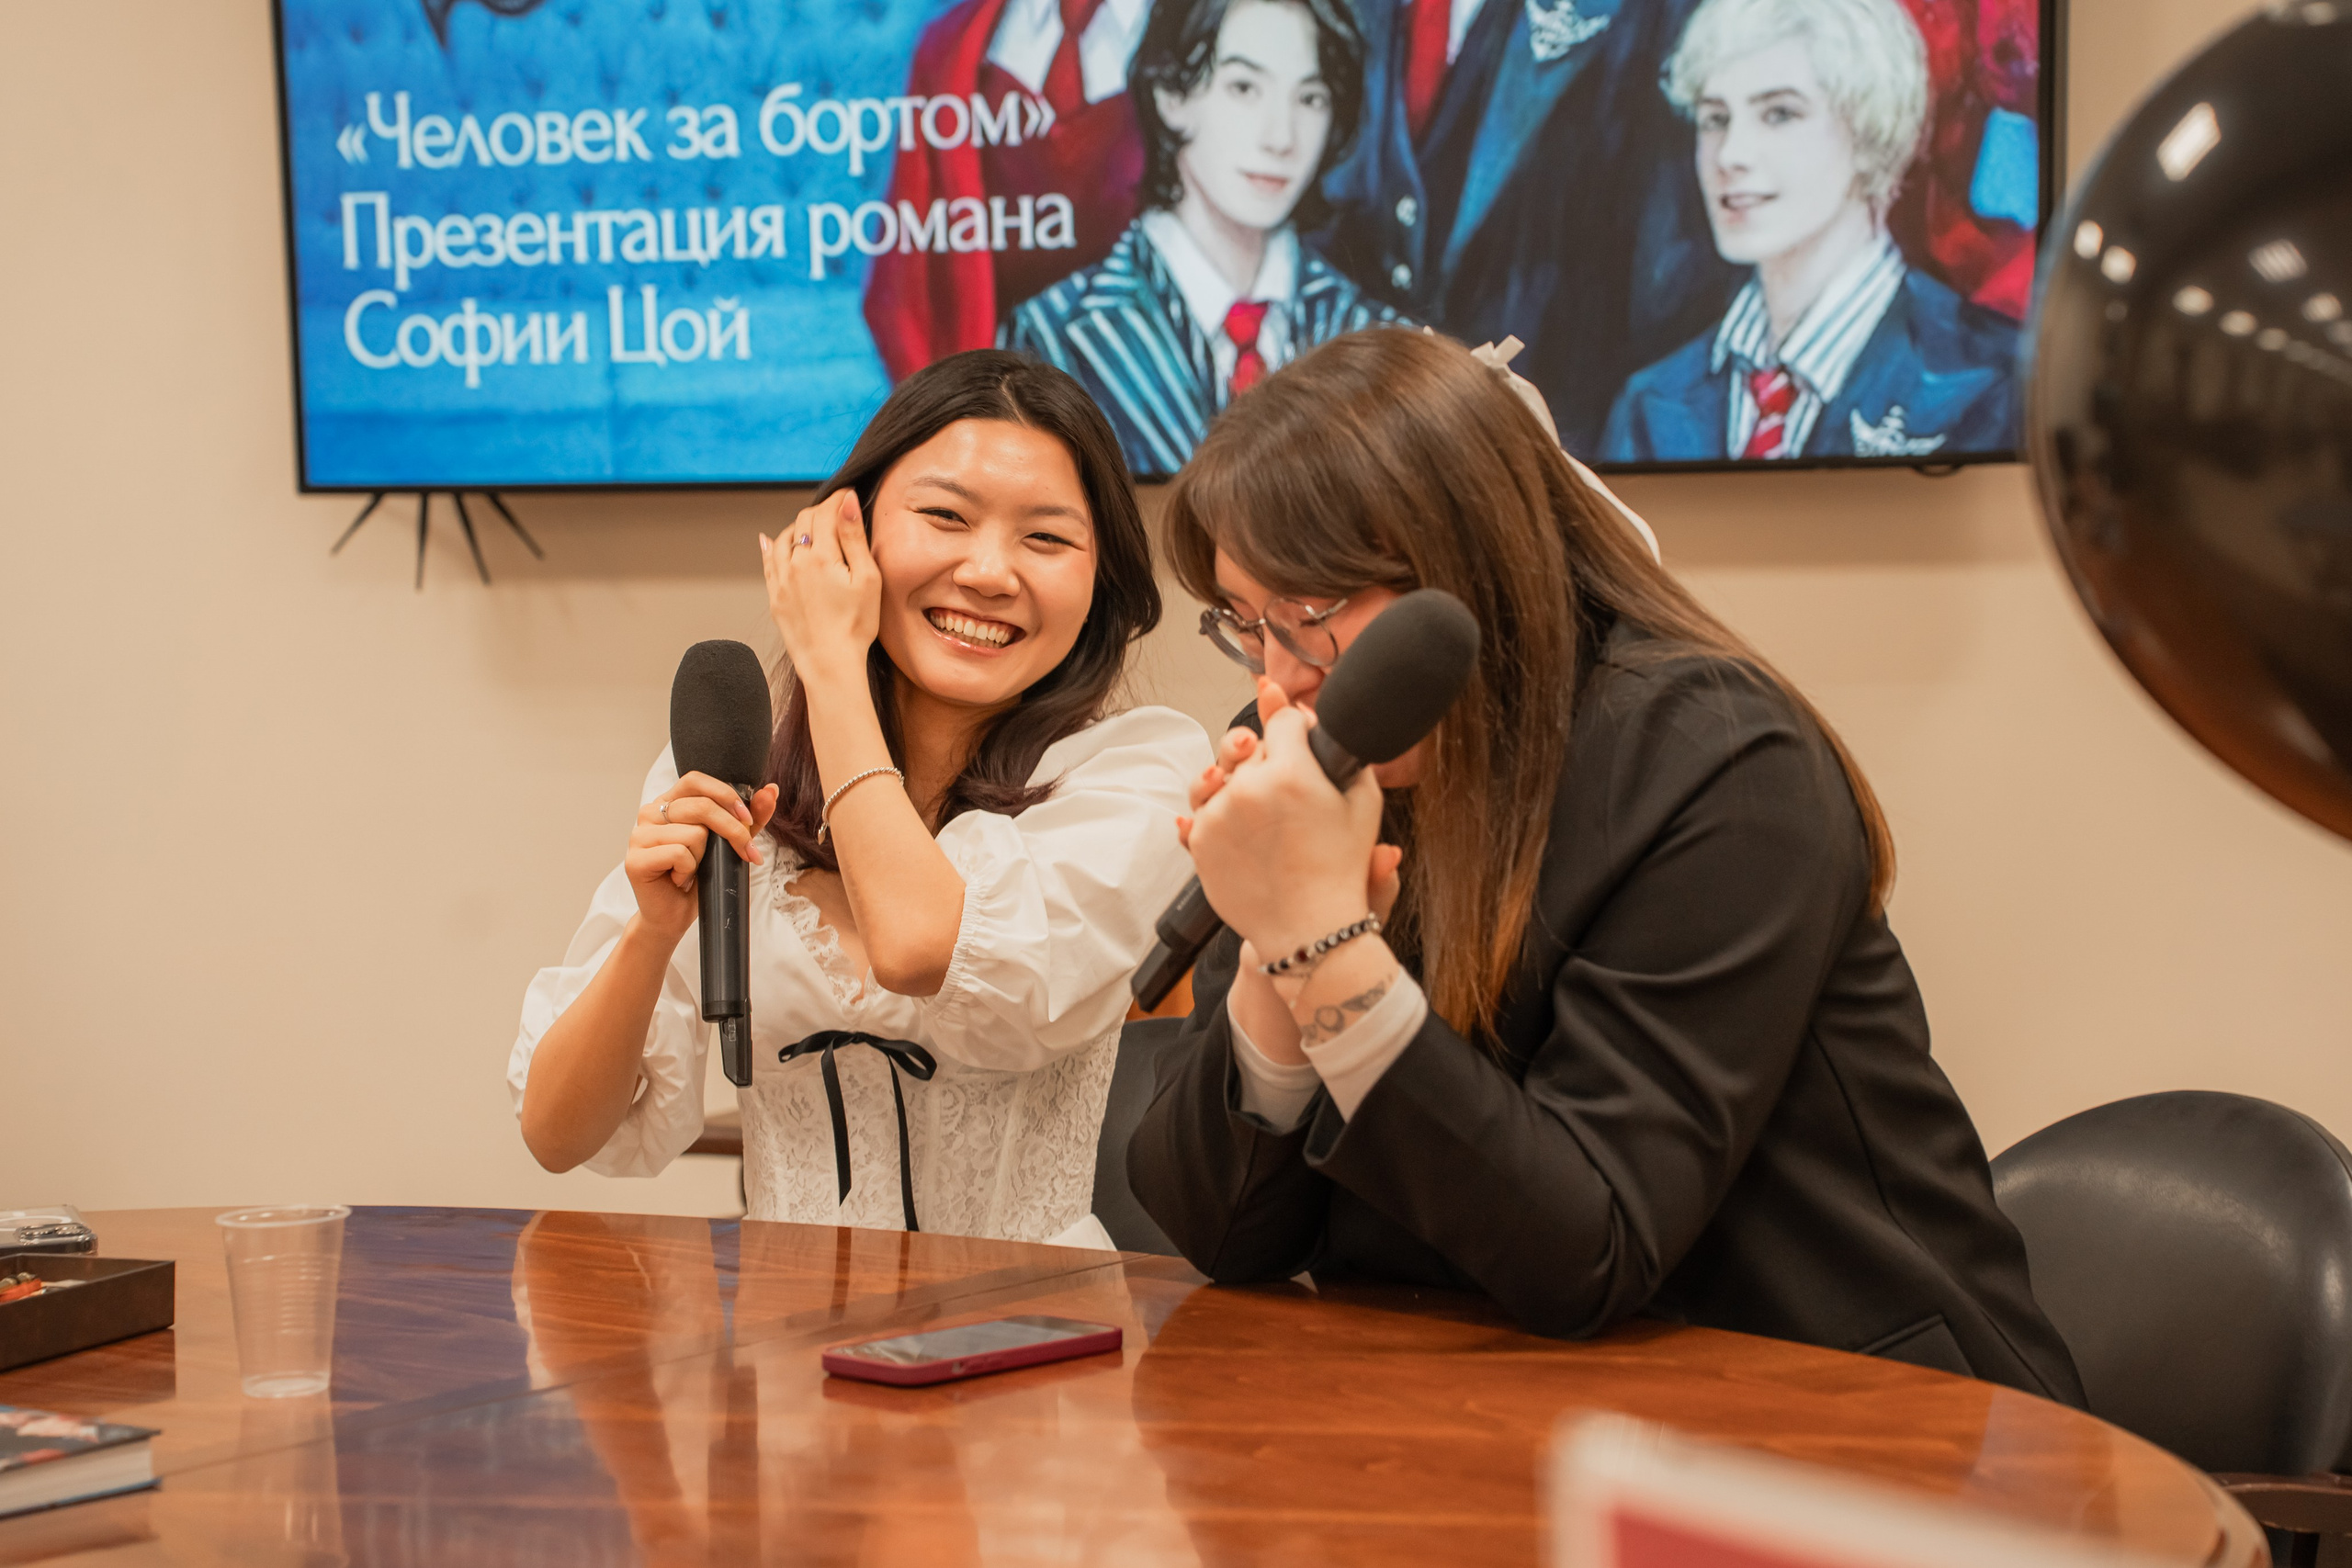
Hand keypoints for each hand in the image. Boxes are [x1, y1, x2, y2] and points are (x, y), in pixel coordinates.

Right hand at [625, 773, 780, 942]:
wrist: (674, 915)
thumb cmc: (698, 878)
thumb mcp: (729, 844)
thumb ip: (748, 818)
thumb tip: (770, 790)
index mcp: (668, 803)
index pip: (696, 780)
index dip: (725, 795)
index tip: (747, 819)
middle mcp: (650, 814)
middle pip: (701, 806)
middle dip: (732, 831)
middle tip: (744, 852)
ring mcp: (639, 836)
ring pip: (693, 833)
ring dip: (703, 858)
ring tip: (692, 869)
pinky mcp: (635, 860)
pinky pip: (678, 853)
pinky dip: (688, 870)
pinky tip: (679, 878)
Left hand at [760, 490, 880, 687]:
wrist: (830, 663)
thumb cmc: (856, 625)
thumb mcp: (867, 578)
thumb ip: (854, 537)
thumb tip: (847, 502)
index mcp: (820, 556)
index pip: (825, 513)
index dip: (838, 499)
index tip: (848, 494)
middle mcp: (795, 562)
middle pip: (804, 521)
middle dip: (821, 511)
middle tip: (836, 511)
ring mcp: (781, 580)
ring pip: (783, 538)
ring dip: (799, 527)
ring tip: (813, 528)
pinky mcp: (775, 596)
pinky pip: (768, 562)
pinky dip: (772, 546)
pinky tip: (771, 541)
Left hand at [1182, 678, 1401, 926]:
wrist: (1309, 928)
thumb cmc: (1341, 867)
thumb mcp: (1361, 801)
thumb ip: (1339, 747)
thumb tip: (1304, 711)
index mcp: (1291, 771)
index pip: (1284, 720)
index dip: (1298, 731)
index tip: (1304, 749)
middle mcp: (1248, 787)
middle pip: (1251, 745)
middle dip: (1268, 758)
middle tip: (1287, 788)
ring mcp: (1218, 813)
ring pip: (1223, 773)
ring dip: (1240, 783)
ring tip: (1263, 807)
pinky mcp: (1200, 839)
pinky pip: (1205, 807)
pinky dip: (1224, 813)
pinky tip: (1250, 831)